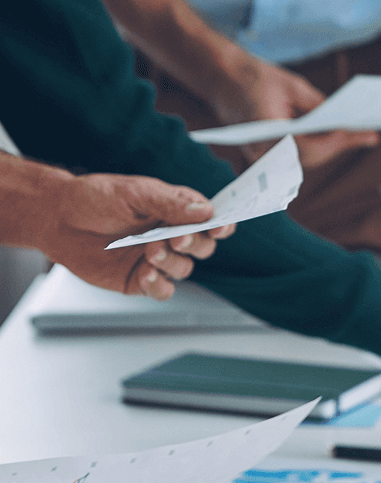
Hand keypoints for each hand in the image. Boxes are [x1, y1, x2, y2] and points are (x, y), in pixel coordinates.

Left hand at [37, 173, 234, 299]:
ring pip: (184, 269)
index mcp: (175, 211)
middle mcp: (170, 236)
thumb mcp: (133, 192)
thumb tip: (206, 210)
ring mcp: (156, 258)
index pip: (211, 220)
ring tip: (150, 251)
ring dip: (172, 263)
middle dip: (194, 244)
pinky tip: (146, 273)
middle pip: (203, 247)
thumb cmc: (93, 199)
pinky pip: (163, 290)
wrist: (55, 218)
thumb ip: (170, 202)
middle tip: (176, 238)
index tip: (219, 227)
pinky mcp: (139, 279)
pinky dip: (159, 285)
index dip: (221, 225)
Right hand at [209, 53, 379, 168]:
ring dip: (331, 148)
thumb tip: (346, 120)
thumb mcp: (292, 85)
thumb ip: (318, 105)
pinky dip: (316, 147)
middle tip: (370, 135)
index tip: (365, 133)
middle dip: (341, 145)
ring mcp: (261, 156)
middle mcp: (262, 150)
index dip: (339, 140)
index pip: (310, 145)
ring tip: (358, 135)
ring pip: (305, 159)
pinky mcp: (264, 154)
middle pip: (311, 157)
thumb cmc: (254, 77)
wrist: (219, 78)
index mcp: (266, 131)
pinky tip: (336, 136)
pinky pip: (295, 155)